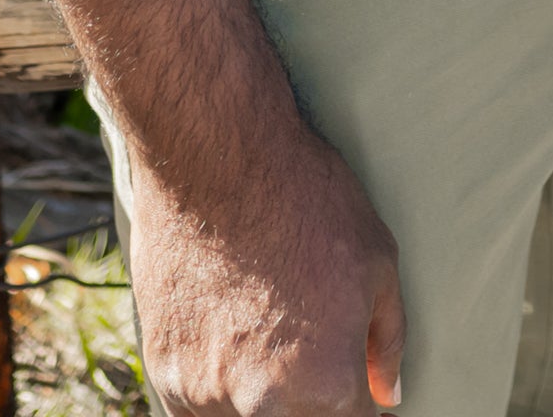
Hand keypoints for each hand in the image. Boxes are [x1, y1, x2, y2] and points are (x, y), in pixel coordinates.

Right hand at [128, 124, 404, 416]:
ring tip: (267, 329)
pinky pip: (198, 410)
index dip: (364, 406)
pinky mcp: (164, 375)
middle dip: (316, 402)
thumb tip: (388, 395)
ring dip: (263, 398)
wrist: (215, 161)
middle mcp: (264, 404)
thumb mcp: (377, 260)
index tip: (359, 386)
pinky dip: (219, 390)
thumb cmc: (306, 200)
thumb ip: (387, 340)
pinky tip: (231, 337)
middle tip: (313, 352)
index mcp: (326, 382)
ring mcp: (207, 394)